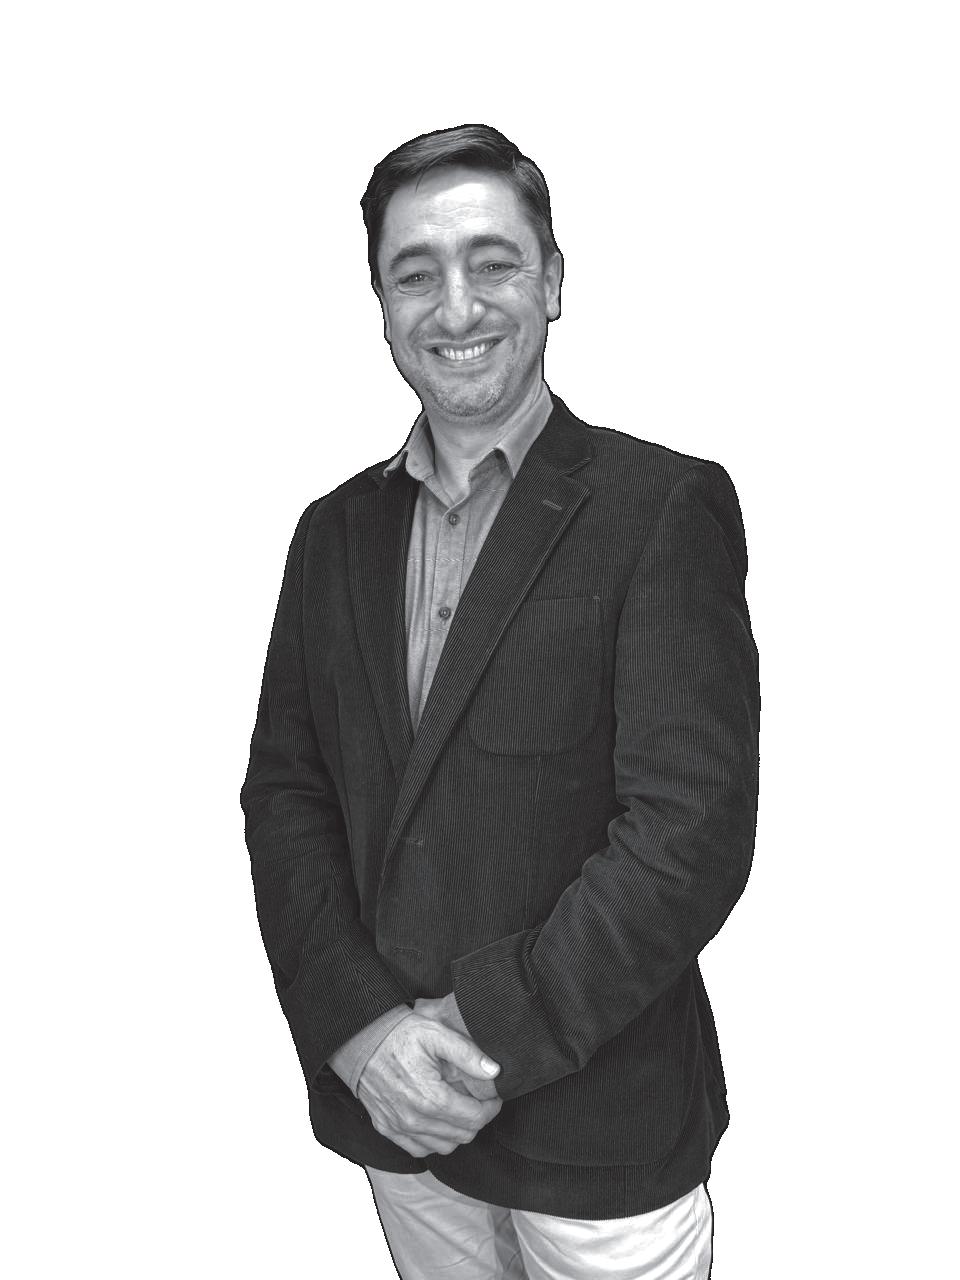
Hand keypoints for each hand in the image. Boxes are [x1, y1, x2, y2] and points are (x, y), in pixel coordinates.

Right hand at [357, 1011, 501, 1156]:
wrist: (361, 1040)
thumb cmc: (399, 1035)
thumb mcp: (436, 1034)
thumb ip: (467, 1053)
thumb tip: (494, 1071)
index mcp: (429, 1097)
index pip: (474, 1118)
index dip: (491, 1108)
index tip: (494, 1096)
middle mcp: (413, 1119)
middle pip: (462, 1135)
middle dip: (477, 1118)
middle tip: (479, 1100)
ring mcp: (398, 1127)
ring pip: (444, 1146)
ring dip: (458, 1131)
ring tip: (460, 1108)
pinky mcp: (386, 1129)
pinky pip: (420, 1149)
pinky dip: (435, 1139)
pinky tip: (438, 1119)